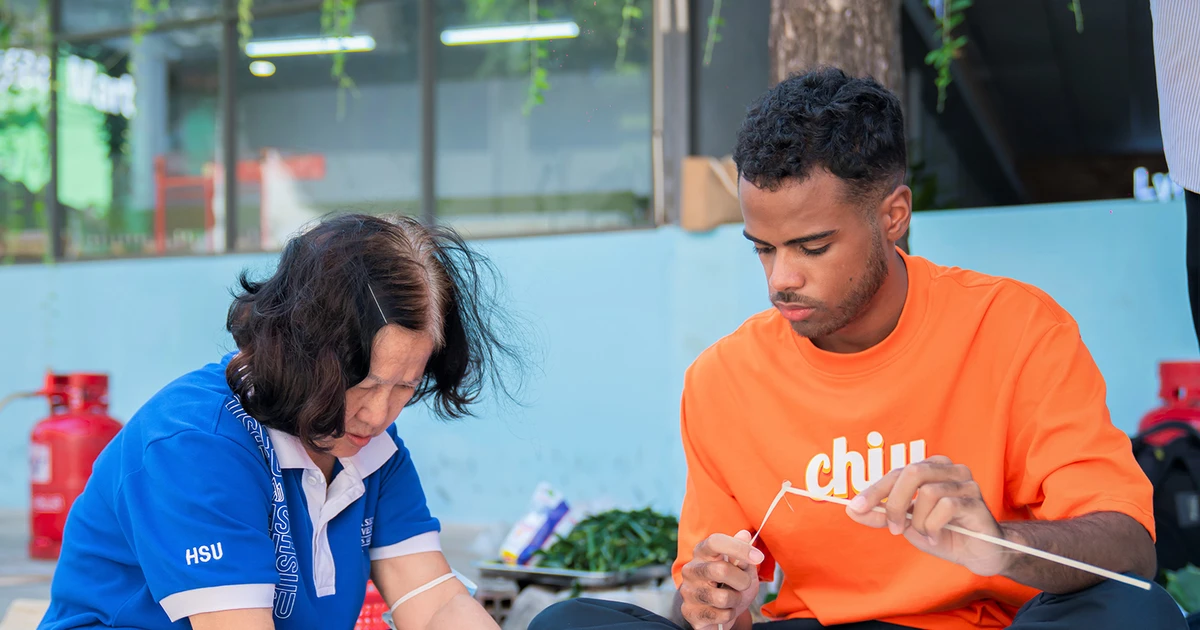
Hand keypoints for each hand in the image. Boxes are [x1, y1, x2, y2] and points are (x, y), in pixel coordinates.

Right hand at [678, 530, 762, 629]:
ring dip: (736, 600)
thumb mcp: (742, 569)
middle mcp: (691, 569)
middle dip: (742, 580)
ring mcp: (688, 591)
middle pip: (721, 570)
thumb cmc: (729, 585)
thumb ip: (743, 554)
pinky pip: (721, 615)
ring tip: (731, 599)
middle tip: (744, 584)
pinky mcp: (690, 612)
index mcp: (702, 552)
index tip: (758, 557)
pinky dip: (729, 615)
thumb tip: (745, 535)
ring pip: (723, 597)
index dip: (739, 548)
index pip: (715, 542)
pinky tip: (722, 611)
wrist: (717, 613)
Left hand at [844, 456, 1010, 576]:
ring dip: (919, 520)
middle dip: (895, 503)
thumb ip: (881, 515)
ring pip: (928, 492)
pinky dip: (934, 526)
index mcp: (931, 467)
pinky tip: (938, 536)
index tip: (855, 508)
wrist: (977, 553)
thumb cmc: (942, 533)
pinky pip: (946, 507)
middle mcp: (950, 469)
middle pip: (911, 473)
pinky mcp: (976, 501)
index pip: (897, 472)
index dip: (874, 490)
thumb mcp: (906, 524)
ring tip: (925, 533)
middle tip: (894, 527)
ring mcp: (966, 483)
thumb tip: (851, 510)